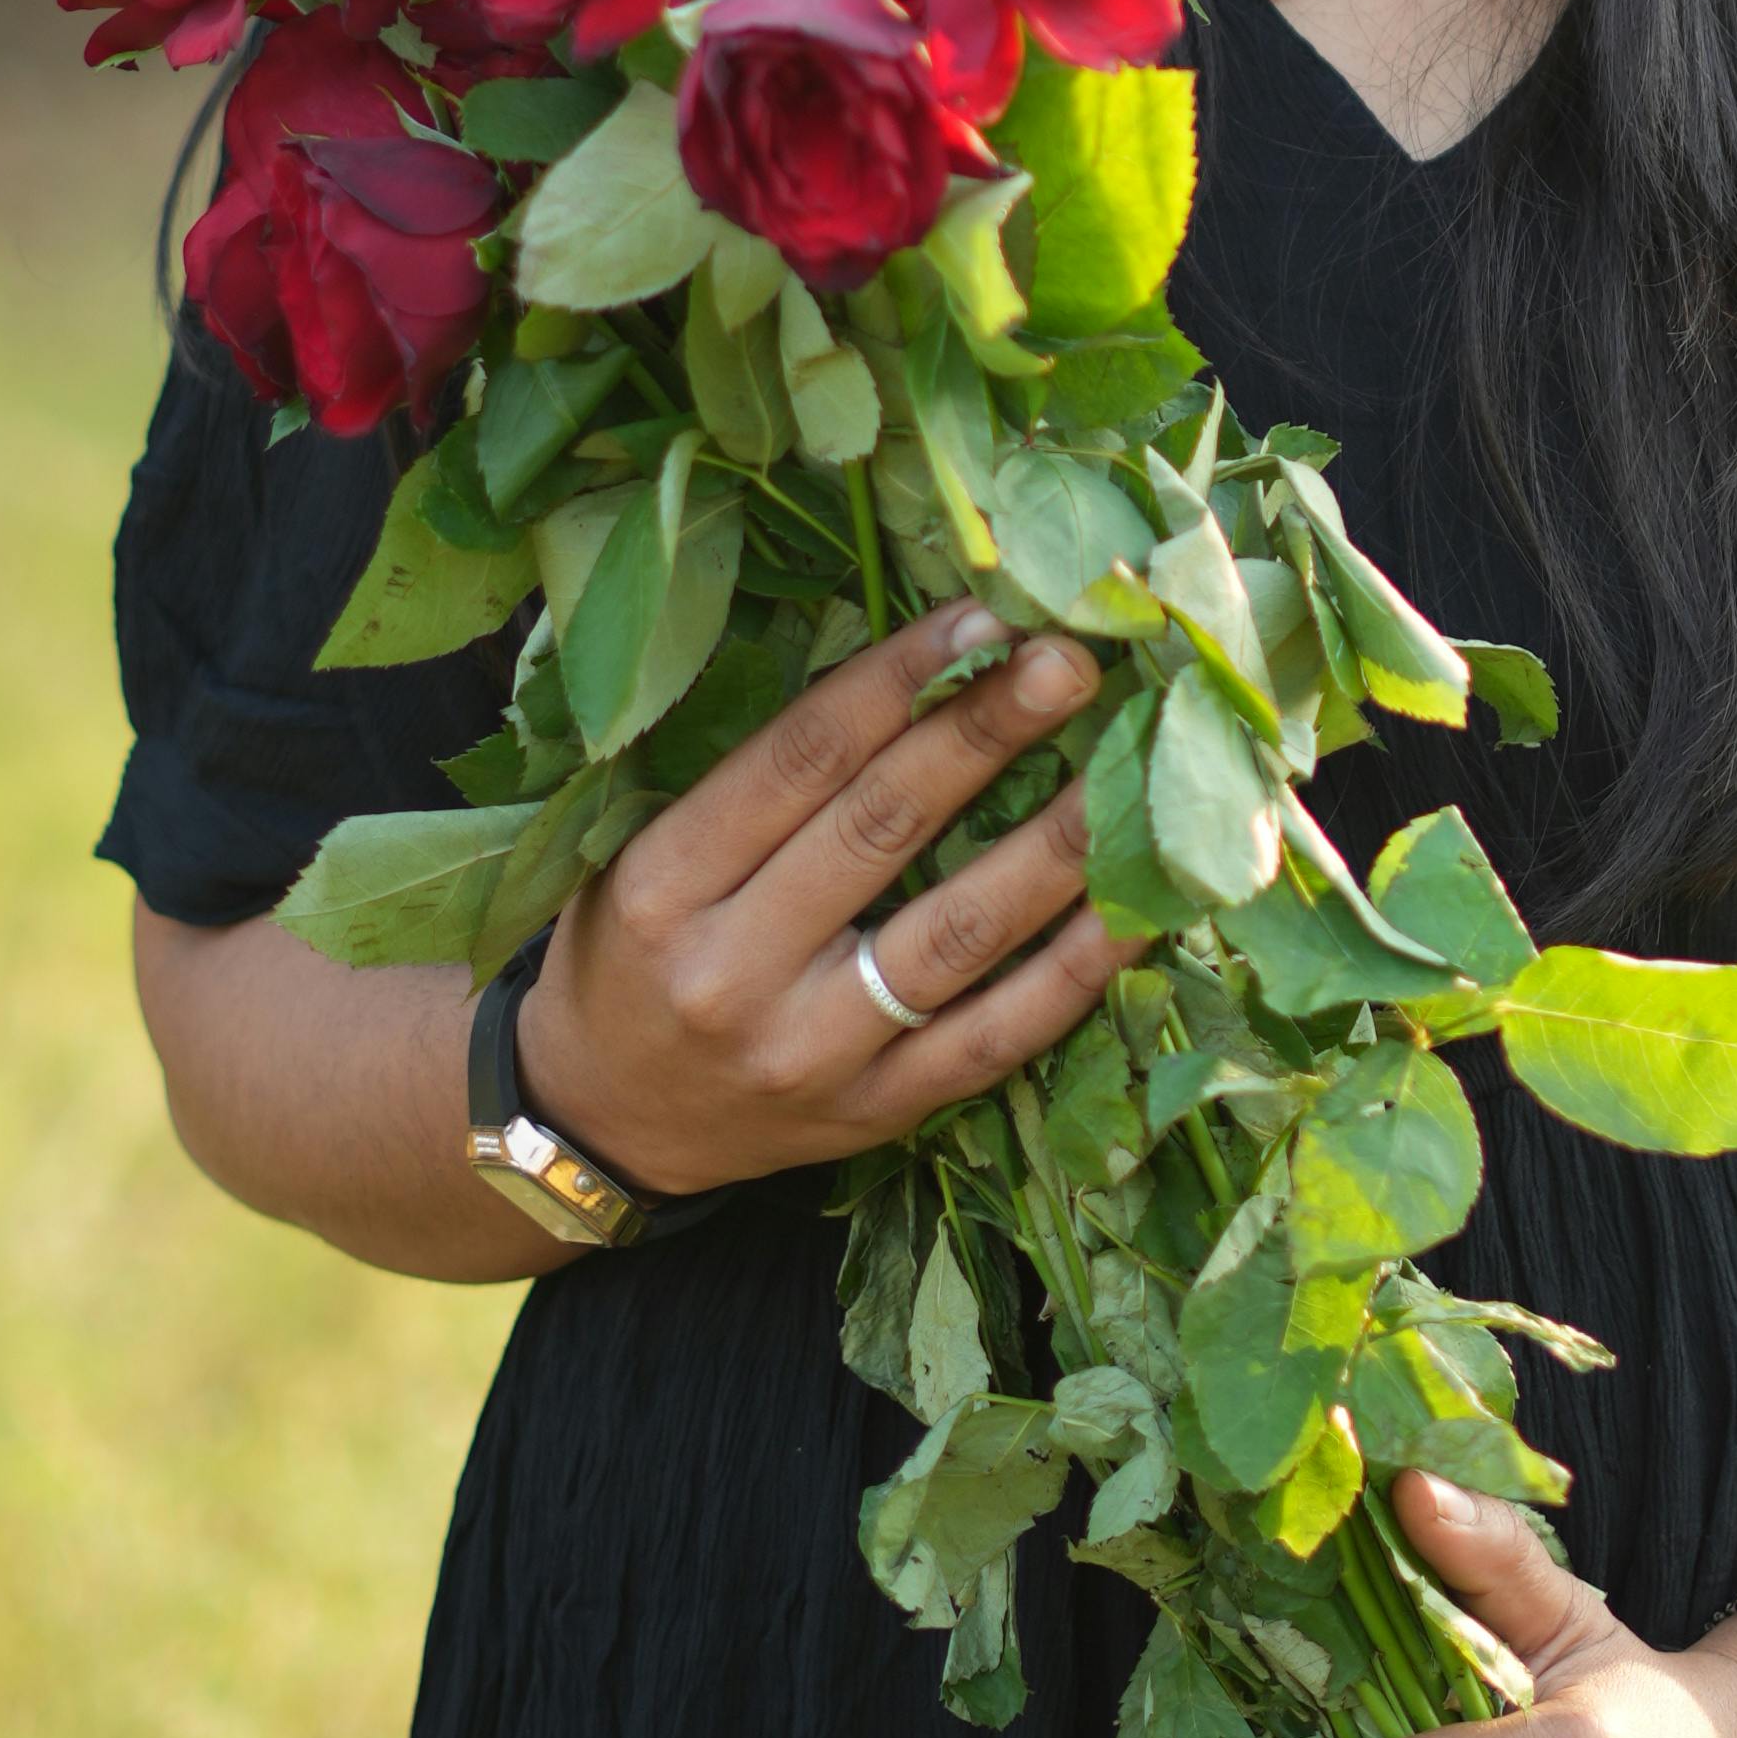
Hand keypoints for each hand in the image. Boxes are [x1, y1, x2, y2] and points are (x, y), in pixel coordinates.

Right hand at [511, 600, 1113, 1198]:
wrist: (601, 1120)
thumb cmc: (634, 952)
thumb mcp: (646, 853)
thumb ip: (755, 780)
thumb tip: (918, 666)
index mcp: (664, 884)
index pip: (799, 760)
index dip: (898, 680)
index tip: (982, 617)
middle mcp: (732, 970)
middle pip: (883, 828)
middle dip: (986, 733)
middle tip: (1070, 661)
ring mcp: (811, 1053)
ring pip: (957, 935)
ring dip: (1053, 844)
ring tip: (1125, 770)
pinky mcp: (875, 1115)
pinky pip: (995, 1038)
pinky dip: (1075, 970)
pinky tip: (1134, 906)